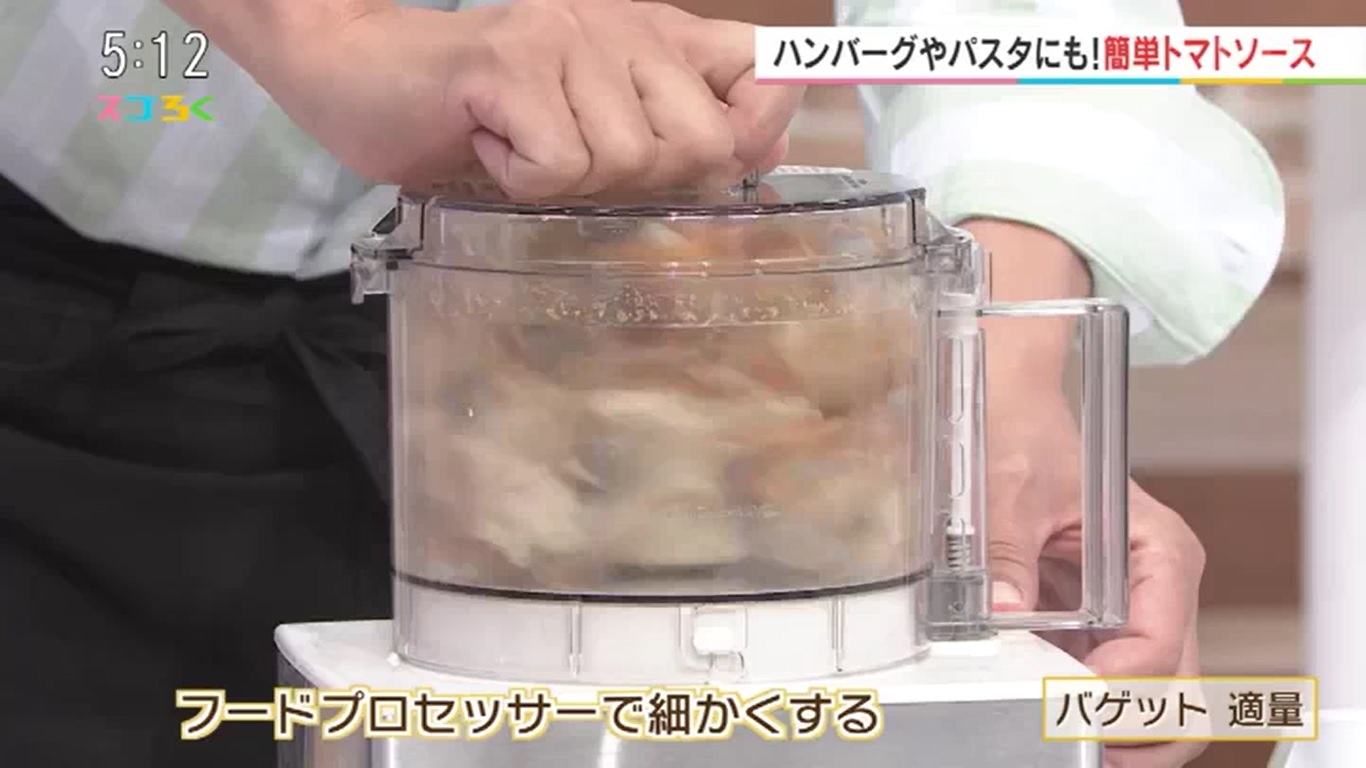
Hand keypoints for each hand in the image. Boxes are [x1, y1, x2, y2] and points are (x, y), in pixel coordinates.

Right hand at [236, 0, 802, 196]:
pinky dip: (522, 182)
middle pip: (705, 142)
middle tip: (581, 161)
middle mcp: (621, 26)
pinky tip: (492, 146)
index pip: (758, 64)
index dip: (767, 118)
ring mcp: (568, 41)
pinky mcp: (513, 68)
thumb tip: (762, 154)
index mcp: (651, 34)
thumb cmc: (486, 114)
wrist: (364, 75)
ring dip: (572, 183)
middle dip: (648, 181)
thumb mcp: (595, 123)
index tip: (747, 155)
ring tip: (523, 143)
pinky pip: (562, 168)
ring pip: (629, 162)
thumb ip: (675, 131)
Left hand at [957, 219, 1207, 767]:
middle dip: (1135, 728)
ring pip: (1145, 693)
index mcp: (1158, 551)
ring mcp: (1128, 607)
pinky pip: (1099, 676)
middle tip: (1080, 746)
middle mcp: (1156, 585)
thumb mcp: (1005, 489)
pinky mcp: (1095, 619)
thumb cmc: (1021, 433)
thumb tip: (1003, 611)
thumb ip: (1005, 552)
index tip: (1068, 701)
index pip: (1160, 644)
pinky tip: (1037, 701)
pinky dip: (1076, 700)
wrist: (1005, 406)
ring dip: (1107, 721)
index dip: (1118, 685)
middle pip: (1174, 686)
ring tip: (1054, 732)